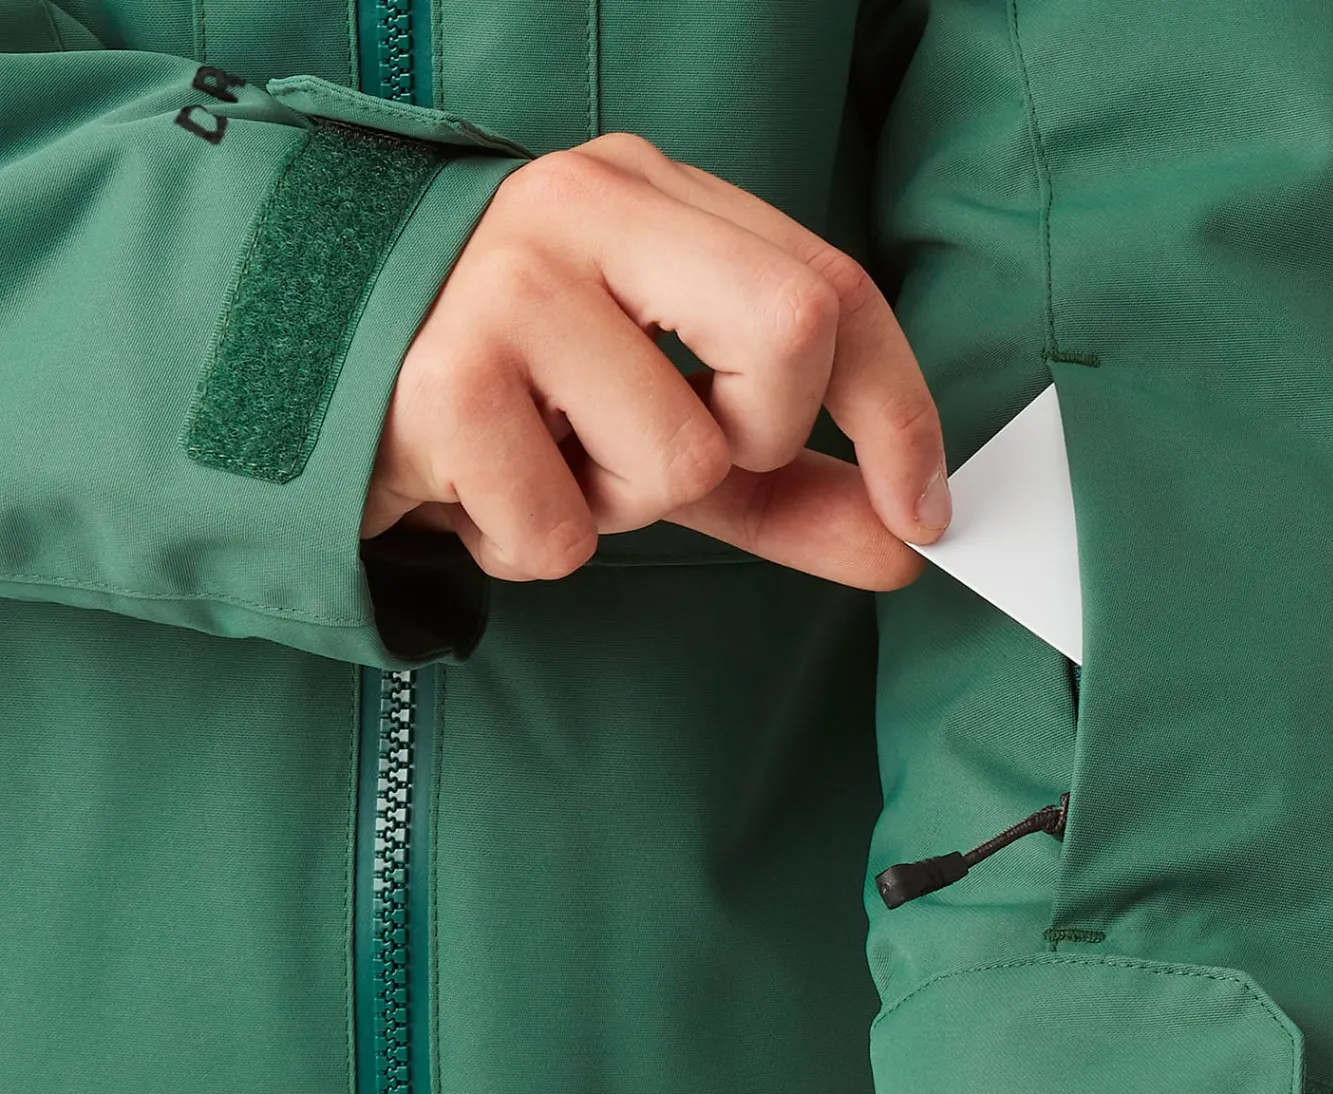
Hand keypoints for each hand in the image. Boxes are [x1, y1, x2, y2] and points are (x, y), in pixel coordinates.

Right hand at [363, 133, 949, 587]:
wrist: (301, 386)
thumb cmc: (511, 399)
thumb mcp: (665, 429)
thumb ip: (791, 487)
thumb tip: (906, 548)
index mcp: (653, 198)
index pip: (833, 287)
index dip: (901, 412)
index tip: (924, 514)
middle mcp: (581, 210)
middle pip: (791, 330)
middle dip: (760, 442)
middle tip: (682, 457)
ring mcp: (503, 287)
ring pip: (679, 462)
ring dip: (621, 508)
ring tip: (544, 463)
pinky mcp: (437, 384)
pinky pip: (565, 533)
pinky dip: (536, 546)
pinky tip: (481, 489)